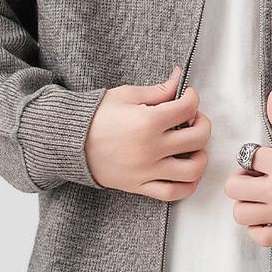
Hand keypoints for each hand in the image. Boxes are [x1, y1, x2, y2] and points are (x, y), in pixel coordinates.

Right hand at [84, 65, 211, 200]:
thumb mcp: (126, 95)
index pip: (188, 107)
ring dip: (201, 155)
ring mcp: (147, 170)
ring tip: (193, 147)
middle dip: (202, 124)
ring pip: (192, 170)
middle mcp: (151, 148)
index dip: (193, 98)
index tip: (187, 96)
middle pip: (198, 138)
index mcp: (148, 121)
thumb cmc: (96, 116)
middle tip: (193, 119)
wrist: (69, 142)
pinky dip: (188, 185)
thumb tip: (179, 79)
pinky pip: (173, 193)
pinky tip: (188, 172)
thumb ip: (158, 90)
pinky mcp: (140, 186)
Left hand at [223, 87, 271, 245]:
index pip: (245, 157)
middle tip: (254, 180)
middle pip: (234, 188)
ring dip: (246, 205)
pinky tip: (266, 218)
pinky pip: (260, 237)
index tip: (260, 160)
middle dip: (240, 181)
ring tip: (259, 199)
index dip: (249, 157)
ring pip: (241, 214)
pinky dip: (258, 229)